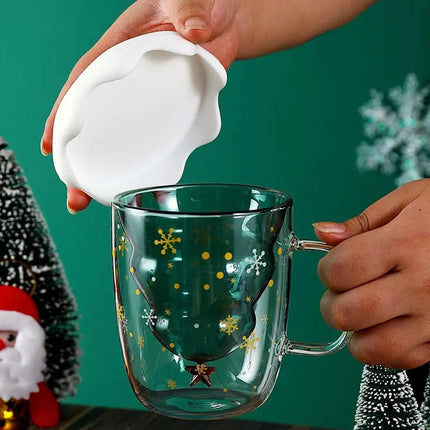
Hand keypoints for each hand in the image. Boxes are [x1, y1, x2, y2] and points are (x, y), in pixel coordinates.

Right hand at [41, 0, 241, 211]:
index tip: (51, 148)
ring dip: (113, 170)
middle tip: (75, 196)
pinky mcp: (175, 110)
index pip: (82, 83)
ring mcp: (150, 99)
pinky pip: (160, 139)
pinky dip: (153, 163)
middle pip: (97, 121)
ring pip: (125, 136)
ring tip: (101, 203)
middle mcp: (128, 81)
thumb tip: (195, 34)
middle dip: (82, 159)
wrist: (227, 17)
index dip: (64, 115)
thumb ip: (187, 9)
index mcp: (118, 49)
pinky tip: (149, 190)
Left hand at [314, 179, 429, 368]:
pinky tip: (388, 324)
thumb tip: (322, 233)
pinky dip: (384, 348)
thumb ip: (364, 221)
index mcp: (406, 242)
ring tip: (365, 311)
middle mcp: (422, 284)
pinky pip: (402, 359)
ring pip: (371, 347)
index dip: (326, 269)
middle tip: (343, 291)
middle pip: (347, 313)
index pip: (340, 270)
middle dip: (332, 304)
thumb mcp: (412, 200)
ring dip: (355, 331)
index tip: (334, 265)